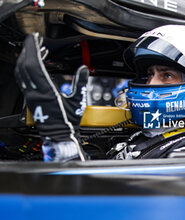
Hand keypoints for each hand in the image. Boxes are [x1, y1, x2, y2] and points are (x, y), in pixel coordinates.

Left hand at [14, 33, 88, 160]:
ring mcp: (30, 96)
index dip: (34, 49)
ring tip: (34, 49)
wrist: (58, 135)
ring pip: (21, 72)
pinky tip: (32, 65)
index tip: (36, 39)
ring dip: (25, 58)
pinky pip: (23, 80)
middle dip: (28, 49)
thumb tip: (83, 69)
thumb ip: (80, 84)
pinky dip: (25, 68)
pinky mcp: (30, 99)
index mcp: (46, 92)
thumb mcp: (78, 102)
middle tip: (34, 39)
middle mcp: (35, 93)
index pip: (35, 66)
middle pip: (24, 66)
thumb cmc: (67, 122)